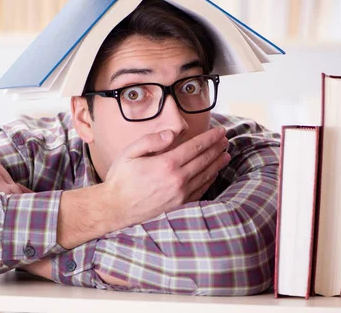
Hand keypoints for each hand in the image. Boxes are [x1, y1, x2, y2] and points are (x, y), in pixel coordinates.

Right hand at [103, 127, 229, 227]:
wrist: (115, 209)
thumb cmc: (121, 179)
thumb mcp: (130, 153)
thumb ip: (151, 140)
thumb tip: (172, 134)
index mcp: (166, 163)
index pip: (195, 147)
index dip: (210, 138)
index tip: (220, 131)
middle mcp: (177, 179)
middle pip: (204, 160)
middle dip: (217, 148)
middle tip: (226, 139)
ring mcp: (180, 195)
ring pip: (206, 176)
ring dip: (217, 163)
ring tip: (225, 154)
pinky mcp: (180, 206)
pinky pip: (201, 191)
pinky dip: (210, 180)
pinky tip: (213, 174)